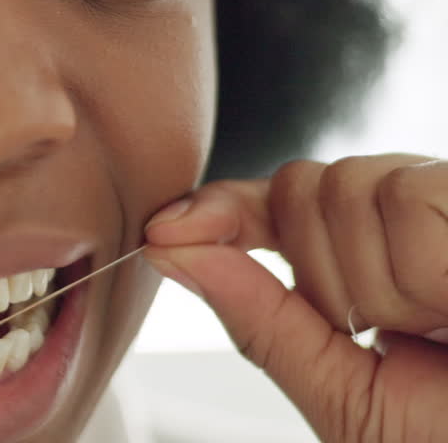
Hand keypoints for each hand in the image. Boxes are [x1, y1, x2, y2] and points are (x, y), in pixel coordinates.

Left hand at [145, 155, 447, 442]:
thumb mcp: (348, 398)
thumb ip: (260, 319)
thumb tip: (167, 248)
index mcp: (375, 272)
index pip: (277, 208)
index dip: (221, 210)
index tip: (163, 229)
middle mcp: (416, 227)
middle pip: (300, 186)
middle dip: (319, 270)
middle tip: (396, 334)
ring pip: (345, 186)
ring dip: (378, 281)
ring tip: (445, 327)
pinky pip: (406, 197)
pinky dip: (422, 266)